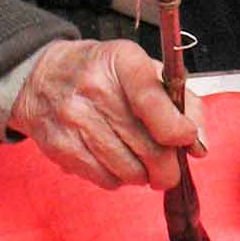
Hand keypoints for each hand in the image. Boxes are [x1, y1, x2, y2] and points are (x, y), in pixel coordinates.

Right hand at [7, 38, 198, 191]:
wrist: (41, 78)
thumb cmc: (102, 74)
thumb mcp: (144, 70)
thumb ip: (182, 102)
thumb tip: (199, 145)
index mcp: (122, 61)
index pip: (153, 101)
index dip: (178, 129)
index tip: (186, 138)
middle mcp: (95, 88)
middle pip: (149, 147)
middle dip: (168, 168)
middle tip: (170, 170)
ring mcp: (74, 119)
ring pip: (129, 169)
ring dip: (144, 175)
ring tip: (140, 163)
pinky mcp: (61, 146)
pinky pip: (105, 179)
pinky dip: (118, 178)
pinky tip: (115, 161)